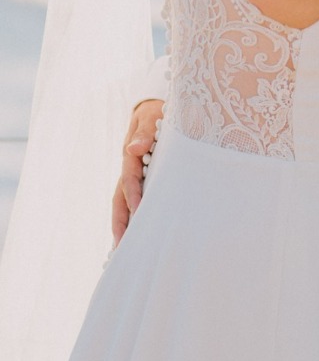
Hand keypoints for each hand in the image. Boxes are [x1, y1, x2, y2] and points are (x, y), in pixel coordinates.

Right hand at [111, 98, 163, 245]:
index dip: (133, 195)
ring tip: (126, 250)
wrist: (155, 109)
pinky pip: (135, 201)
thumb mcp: (150, 116)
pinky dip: (134, 218)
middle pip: (120, 199)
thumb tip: (132, 148)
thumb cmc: (156, 112)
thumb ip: (143, 132)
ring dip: (125, 225)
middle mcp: (129, 169)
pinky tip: (139, 235)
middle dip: (120, 223)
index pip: (130, 179)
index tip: (139, 210)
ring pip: (125, 204)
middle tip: (122, 247)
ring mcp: (134, 176)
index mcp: (131, 155)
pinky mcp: (142, 180)